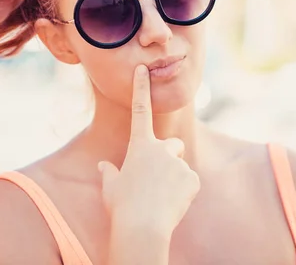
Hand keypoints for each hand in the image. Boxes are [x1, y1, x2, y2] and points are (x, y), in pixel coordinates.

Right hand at [98, 64, 200, 234]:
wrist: (142, 226)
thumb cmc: (121, 206)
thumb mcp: (110, 188)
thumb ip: (109, 174)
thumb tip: (103, 167)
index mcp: (139, 146)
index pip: (140, 111)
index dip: (141, 89)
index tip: (143, 69)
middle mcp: (161, 149)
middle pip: (172, 145)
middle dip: (169, 156)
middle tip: (158, 178)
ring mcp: (178, 163)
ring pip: (180, 167)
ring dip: (174, 178)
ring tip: (161, 198)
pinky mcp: (192, 179)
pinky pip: (190, 182)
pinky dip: (183, 192)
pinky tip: (173, 204)